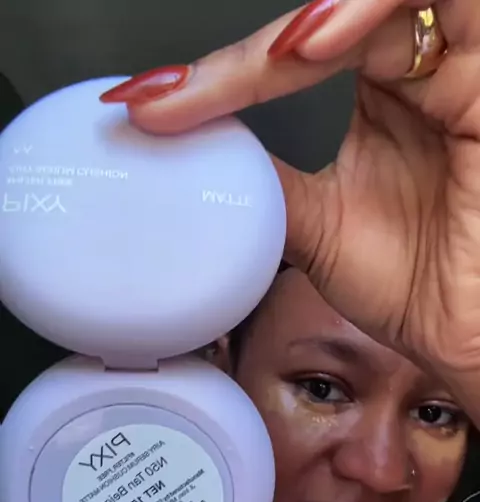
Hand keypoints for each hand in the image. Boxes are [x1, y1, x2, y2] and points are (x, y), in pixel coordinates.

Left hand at [103, 0, 479, 395]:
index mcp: (388, 94)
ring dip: (312, 13)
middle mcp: (421, 70)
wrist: (463, 335)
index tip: (149, 106)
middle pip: (331, 10)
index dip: (220, 72)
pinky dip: (364, 10)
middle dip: (245, 51)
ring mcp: (459, 64)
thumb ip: (261, 180)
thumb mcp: (314, 224)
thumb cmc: (416, 286)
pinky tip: (311, 47)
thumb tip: (192, 157)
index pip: (295, 46)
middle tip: (175, 96)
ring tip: (264, 64)